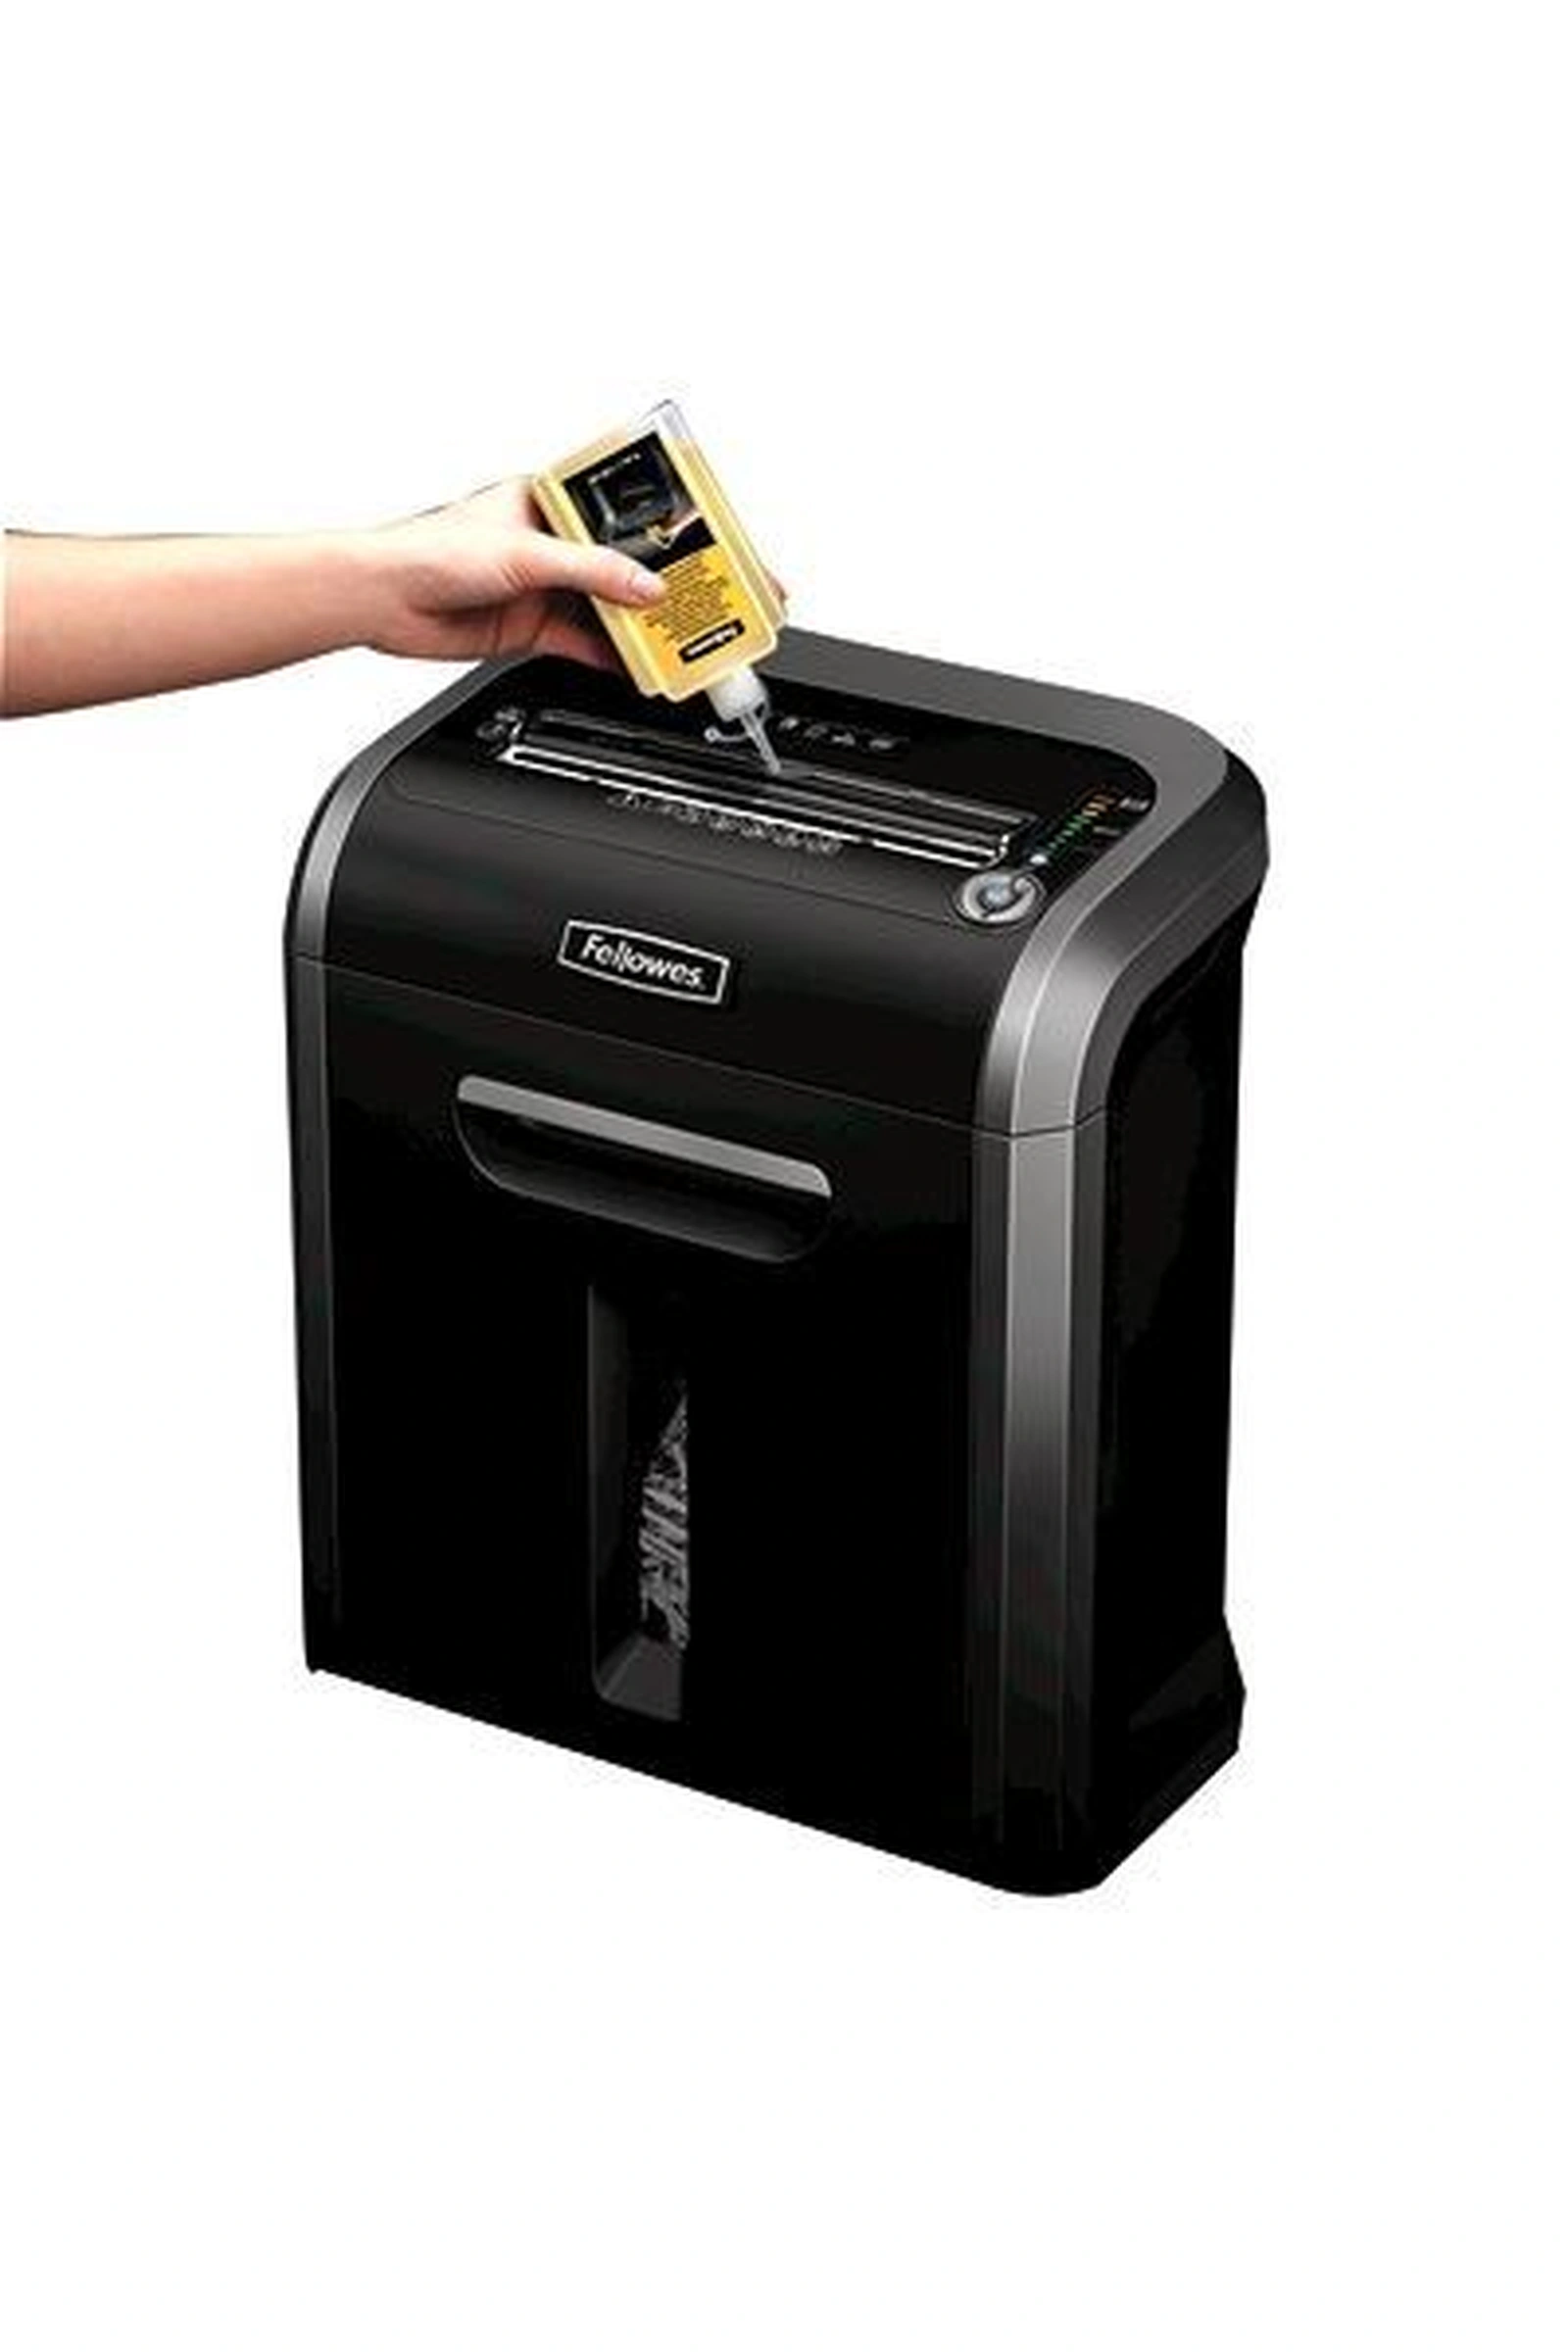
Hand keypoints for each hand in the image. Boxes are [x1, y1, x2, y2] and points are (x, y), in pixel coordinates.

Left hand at [363, 478, 665, 668]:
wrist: (384, 599)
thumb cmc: (432, 550)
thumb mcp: (525, 552)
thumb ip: (590, 570)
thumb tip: (644, 586)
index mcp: (546, 502)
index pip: (613, 510)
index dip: (652, 524)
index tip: (693, 537)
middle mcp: (547, 543)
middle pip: (615, 564)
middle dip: (651, 582)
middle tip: (694, 596)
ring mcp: (540, 587)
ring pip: (602, 607)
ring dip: (634, 623)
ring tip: (674, 636)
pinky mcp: (530, 626)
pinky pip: (582, 642)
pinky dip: (609, 656)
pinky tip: (636, 665)